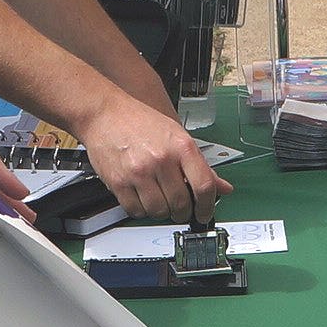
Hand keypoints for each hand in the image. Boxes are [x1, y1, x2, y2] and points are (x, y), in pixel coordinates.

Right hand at [79, 89, 228, 219]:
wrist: (104, 114)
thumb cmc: (140, 122)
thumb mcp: (177, 136)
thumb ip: (200, 164)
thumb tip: (222, 187)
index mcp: (181, 146)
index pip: (204, 185)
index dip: (208, 206)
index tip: (205, 213)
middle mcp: (161, 159)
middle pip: (181, 203)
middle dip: (183, 211)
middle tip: (180, 208)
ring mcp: (139, 172)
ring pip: (158, 211)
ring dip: (161, 211)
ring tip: (159, 199)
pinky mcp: (118, 182)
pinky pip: (135, 210)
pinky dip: (141, 210)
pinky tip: (142, 198)